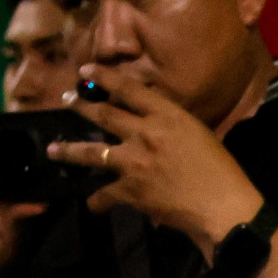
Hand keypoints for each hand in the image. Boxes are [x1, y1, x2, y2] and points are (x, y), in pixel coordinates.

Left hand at [55, 62, 267, 255]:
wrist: (223, 207)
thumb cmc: (221, 171)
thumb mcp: (200, 135)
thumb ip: (172, 126)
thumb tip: (152, 123)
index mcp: (167, 116)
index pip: (128, 89)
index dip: (103, 77)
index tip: (85, 70)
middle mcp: (145, 133)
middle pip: (104, 114)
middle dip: (80, 106)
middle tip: (64, 100)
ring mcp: (134, 161)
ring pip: (92, 151)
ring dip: (69, 150)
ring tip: (53, 149)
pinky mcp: (130, 190)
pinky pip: (105, 193)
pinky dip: (98, 201)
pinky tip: (93, 205)